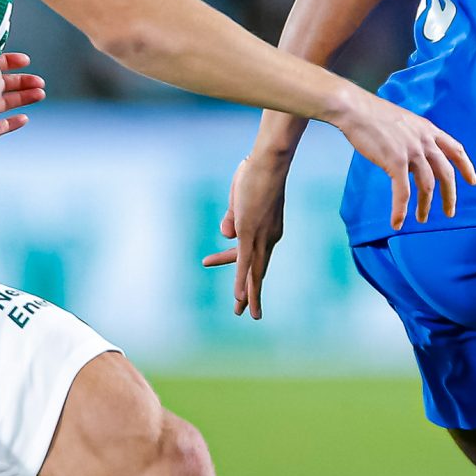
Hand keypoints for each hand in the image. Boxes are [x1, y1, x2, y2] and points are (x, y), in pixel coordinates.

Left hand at [0, 52, 44, 151]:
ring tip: (39, 94)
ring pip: (8, 103)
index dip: (13, 61)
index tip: (25, 60)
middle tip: (38, 81)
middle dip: (25, 82)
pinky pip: (3, 126)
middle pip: (7, 85)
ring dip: (26, 97)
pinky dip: (14, 123)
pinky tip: (24, 118)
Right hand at [200, 153, 292, 318]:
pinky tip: (239, 297)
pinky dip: (241, 282)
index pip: (249, 254)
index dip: (227, 261)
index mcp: (269, 230)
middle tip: (249, 312)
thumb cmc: (256, 174)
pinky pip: (244, 263)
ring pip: (253, 273)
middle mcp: (269, 238)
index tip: (206, 261)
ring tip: (245, 313)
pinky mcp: (250, 234)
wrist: (269, 161)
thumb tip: (226, 236)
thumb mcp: (241, 200)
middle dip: (251, 293)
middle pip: (256, 271)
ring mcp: (260, 237)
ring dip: (249, 296)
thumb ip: (234, 218)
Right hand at [327, 89, 475, 229]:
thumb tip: (413, 153)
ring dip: (425, 206)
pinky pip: (403, 191)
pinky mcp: (396, 162)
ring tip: (422, 219)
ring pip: (427, 185)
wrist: (356, 109)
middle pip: (446, 173)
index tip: (472, 181)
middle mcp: (425, 141)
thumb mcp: (404, 121)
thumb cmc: (373, 115)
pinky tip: (398, 221)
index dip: (466, 167)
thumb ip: (414, 137)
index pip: (456, 149)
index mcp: (428, 130)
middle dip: (450, 195)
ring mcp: (412, 152)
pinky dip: (401, 209)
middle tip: (449, 212)